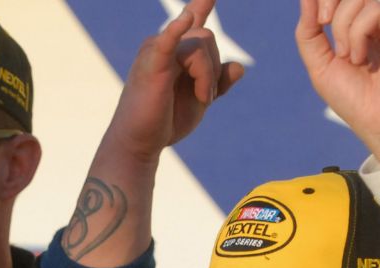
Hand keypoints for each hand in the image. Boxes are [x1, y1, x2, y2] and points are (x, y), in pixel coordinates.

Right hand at [103, 0, 243, 163]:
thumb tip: (239, 67)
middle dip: (214, 70)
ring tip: (201, 99)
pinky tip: (185, 20)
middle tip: (205, 98)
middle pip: (207, 37)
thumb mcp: (200, 99)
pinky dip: (176, 30)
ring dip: (208, 76)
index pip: (194, 17)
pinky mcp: (153, 64)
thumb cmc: (166, 119)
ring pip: (201, 45)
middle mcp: (166, 43)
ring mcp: (158, 50)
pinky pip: (169, 41)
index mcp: (178, 50)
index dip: (203, 1)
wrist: (141, 142)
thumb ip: (218, 81)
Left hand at [295, 0, 379, 164]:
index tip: (317, 19)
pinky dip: (359, 32)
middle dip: (330, 3)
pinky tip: (361, 58)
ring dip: (343, 26)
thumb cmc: (356, 102)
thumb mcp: (321, 65)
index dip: (325, 1)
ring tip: (348, 57)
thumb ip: (310, 32)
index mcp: (361, 31)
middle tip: (323, 24)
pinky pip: (376, 9)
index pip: (342, 0)